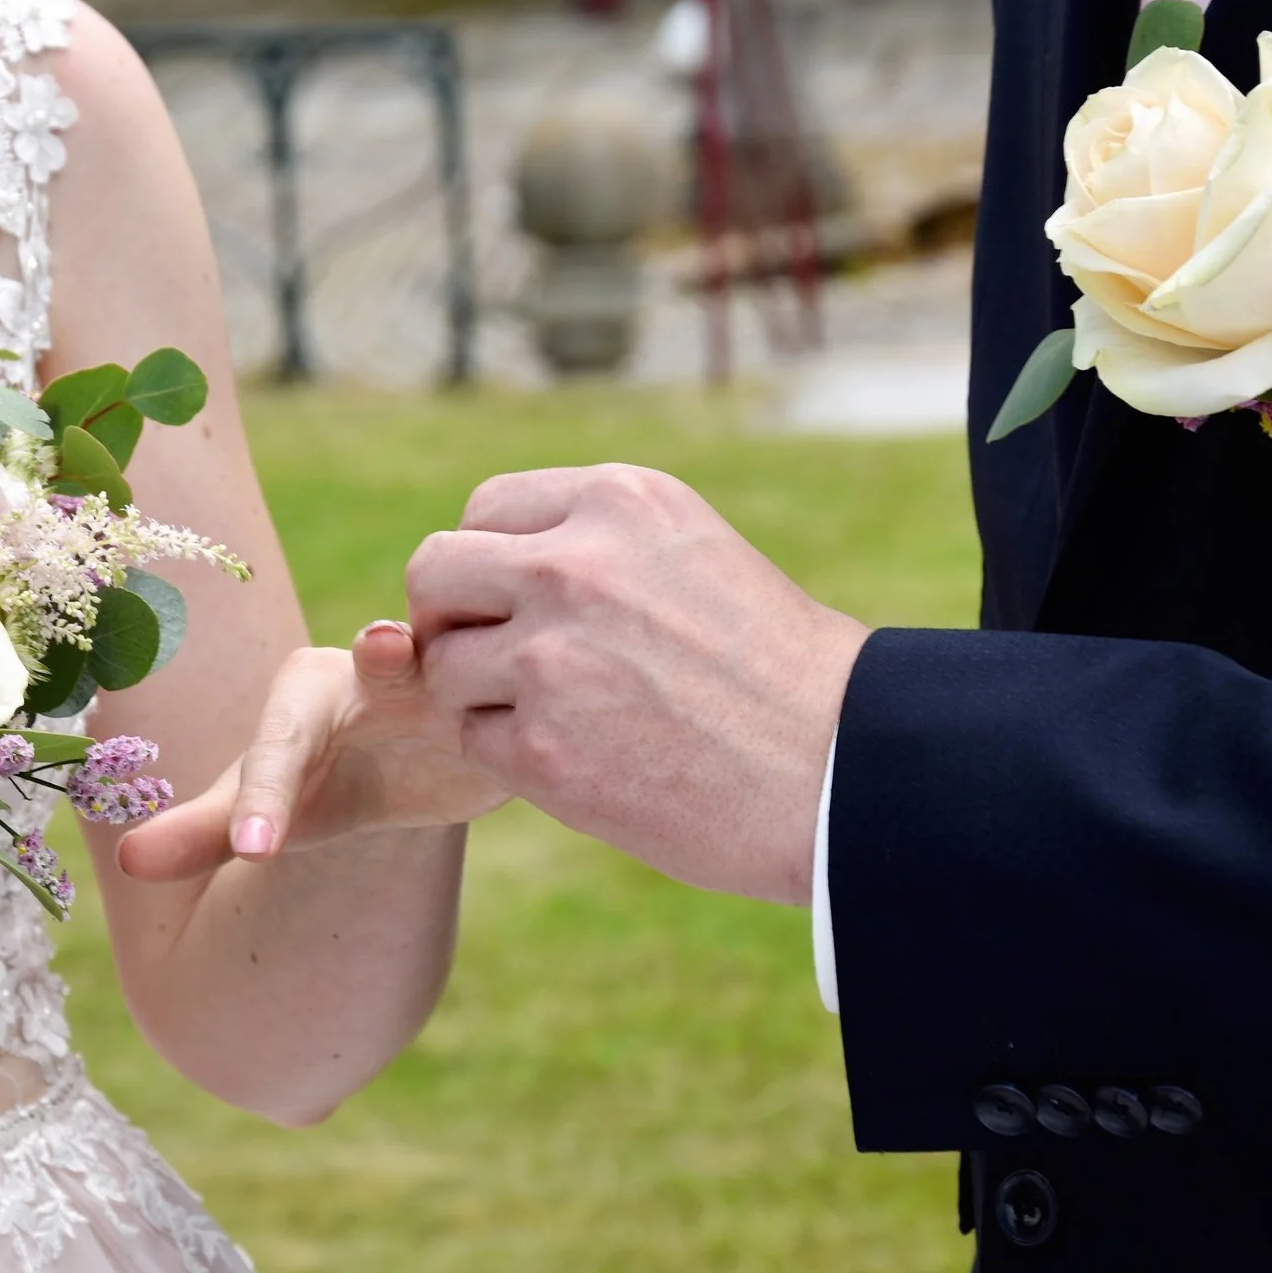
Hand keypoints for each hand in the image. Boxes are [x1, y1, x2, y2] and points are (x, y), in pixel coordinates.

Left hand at [118, 620, 510, 881]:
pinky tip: (572, 741)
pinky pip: (528, 708)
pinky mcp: (509, 709)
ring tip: (479, 675)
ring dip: (474, 668)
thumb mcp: (267, 809)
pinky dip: (540, 719)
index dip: (263, 795)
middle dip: (385, 655)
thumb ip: (204, 831)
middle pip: (381, 660)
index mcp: (307, 693)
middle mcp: (382, 665)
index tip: (252, 851)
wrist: (410, 765)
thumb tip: (129, 863)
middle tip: (381, 642)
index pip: (278, 745)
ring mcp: (453, 681)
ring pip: (464, 666)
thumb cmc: (323, 780)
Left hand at [409, 465, 867, 904]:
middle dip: (452, 618)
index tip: (520, 604)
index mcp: (618, 501)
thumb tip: (488, 557)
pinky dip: (512, 757)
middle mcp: (573, 565)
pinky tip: (583, 760)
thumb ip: (595, 541)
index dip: (489, 564)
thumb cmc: (773, 670)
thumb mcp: (691, 553)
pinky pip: (471, 739)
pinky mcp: (541, 748)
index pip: (484, 511)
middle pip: (433, 574)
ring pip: (443, 665)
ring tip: (562, 716)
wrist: (838, 771)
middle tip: (494, 659)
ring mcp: (549, 658)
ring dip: (482, 695)